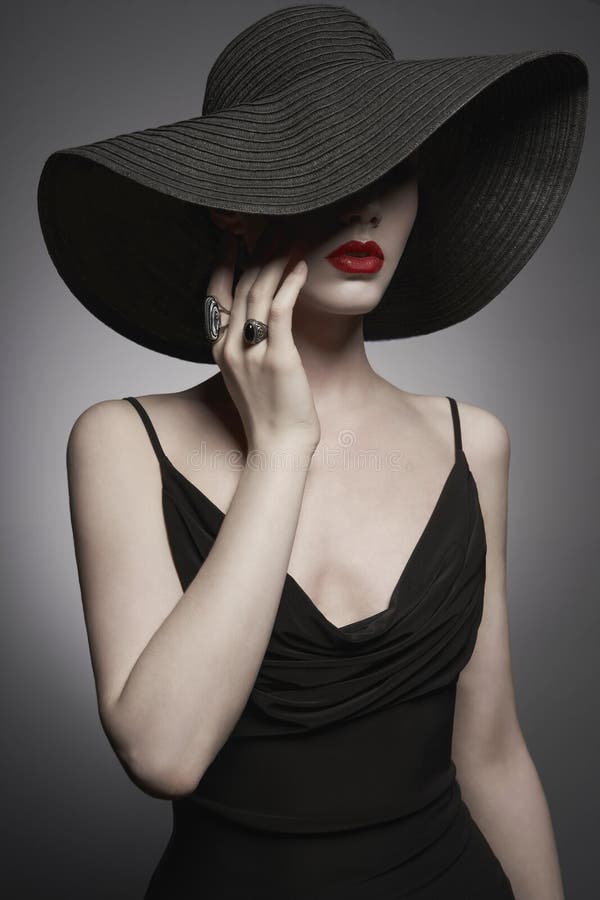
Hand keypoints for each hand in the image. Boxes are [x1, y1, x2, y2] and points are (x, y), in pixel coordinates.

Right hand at [207, 221, 320, 455]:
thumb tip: (263, 323)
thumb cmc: (270, 413)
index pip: (218, 294)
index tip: (235, 237)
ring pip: (260, 292)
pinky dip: (291, 283)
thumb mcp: (249, 375)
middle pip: (242, 285)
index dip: (226, 262)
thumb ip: (249, 347)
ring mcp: (252, 351)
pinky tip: (302, 266)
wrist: (278, 446)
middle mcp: (230, 346)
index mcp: (220, 349)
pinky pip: (281, 309)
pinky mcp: (278, 357)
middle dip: (260, 252)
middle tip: (276, 228)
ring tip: (293, 239)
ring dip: (278, 261)